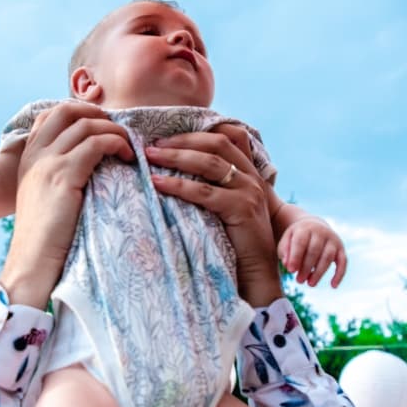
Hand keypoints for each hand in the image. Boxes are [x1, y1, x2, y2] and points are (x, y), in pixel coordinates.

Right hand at [0, 102, 132, 307]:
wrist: (31, 259)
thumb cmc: (44, 236)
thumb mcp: (44, 197)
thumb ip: (57, 175)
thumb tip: (89, 164)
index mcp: (28, 157)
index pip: (51, 115)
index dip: (78, 112)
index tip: (100, 125)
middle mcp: (35, 154)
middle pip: (67, 110)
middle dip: (96, 112)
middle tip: (117, 129)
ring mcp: (48, 162)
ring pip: (86, 125)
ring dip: (114, 130)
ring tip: (127, 147)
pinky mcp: (64, 175)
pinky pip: (97, 143)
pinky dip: (117, 143)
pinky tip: (126, 158)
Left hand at [144, 127, 282, 304]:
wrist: (256, 275)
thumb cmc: (234, 244)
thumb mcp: (226, 209)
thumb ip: (212, 188)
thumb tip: (175, 172)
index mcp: (249, 173)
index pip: (228, 136)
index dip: (198, 132)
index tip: (167, 134)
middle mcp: (252, 178)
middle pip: (216, 144)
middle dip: (181, 141)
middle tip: (152, 145)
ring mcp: (249, 192)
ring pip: (209, 163)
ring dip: (175, 157)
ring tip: (149, 157)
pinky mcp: (242, 209)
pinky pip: (204, 192)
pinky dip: (178, 185)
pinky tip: (158, 184)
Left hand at [279, 217, 346, 287]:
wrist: (314, 226)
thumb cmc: (297, 237)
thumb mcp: (287, 239)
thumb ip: (285, 251)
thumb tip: (287, 266)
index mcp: (305, 228)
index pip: (300, 242)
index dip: (296, 257)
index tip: (291, 271)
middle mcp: (321, 232)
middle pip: (314, 251)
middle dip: (306, 267)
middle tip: (299, 281)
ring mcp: (333, 240)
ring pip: (327, 257)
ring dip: (319, 272)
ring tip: (310, 284)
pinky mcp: (341, 248)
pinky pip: (343, 261)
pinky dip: (339, 274)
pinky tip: (333, 286)